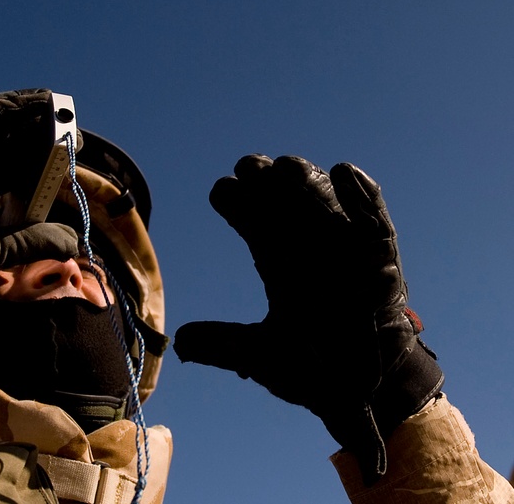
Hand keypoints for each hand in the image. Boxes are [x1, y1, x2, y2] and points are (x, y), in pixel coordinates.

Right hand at [0, 89, 77, 281]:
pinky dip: (18, 102)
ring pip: (11, 125)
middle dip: (50, 141)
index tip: (71, 171)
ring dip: (39, 118)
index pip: (27, 175)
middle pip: (23, 146)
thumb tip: (73, 242)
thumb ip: (34, 242)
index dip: (50, 169)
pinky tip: (43, 101)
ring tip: (66, 117)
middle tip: (74, 141)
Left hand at [174, 155, 442, 484]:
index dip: (238, 205)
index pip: (255, 226)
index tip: (222, 189)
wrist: (366, 395)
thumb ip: (222, 345)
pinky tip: (344, 171)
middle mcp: (310, 254)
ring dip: (308, 184)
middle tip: (248, 165)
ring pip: (324, 207)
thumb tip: (178, 342)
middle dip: (268, 184)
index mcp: (281, 268)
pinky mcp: (383, 263)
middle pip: (285, 207)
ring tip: (286, 166)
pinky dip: (364, 199)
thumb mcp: (261, 357)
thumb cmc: (314, 372)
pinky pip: (375, 225)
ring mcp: (346, 254)